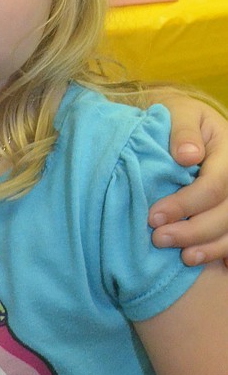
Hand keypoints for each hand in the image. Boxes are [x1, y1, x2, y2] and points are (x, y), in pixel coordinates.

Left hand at [149, 95, 227, 265]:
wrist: (179, 124)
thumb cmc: (175, 117)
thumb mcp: (178, 111)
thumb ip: (183, 130)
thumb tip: (188, 157)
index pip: (214, 185)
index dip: (186, 204)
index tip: (154, 216)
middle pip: (226, 213)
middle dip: (194, 230)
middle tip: (159, 238)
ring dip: (209, 247)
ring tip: (183, 257)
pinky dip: (222, 253)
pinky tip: (203, 262)